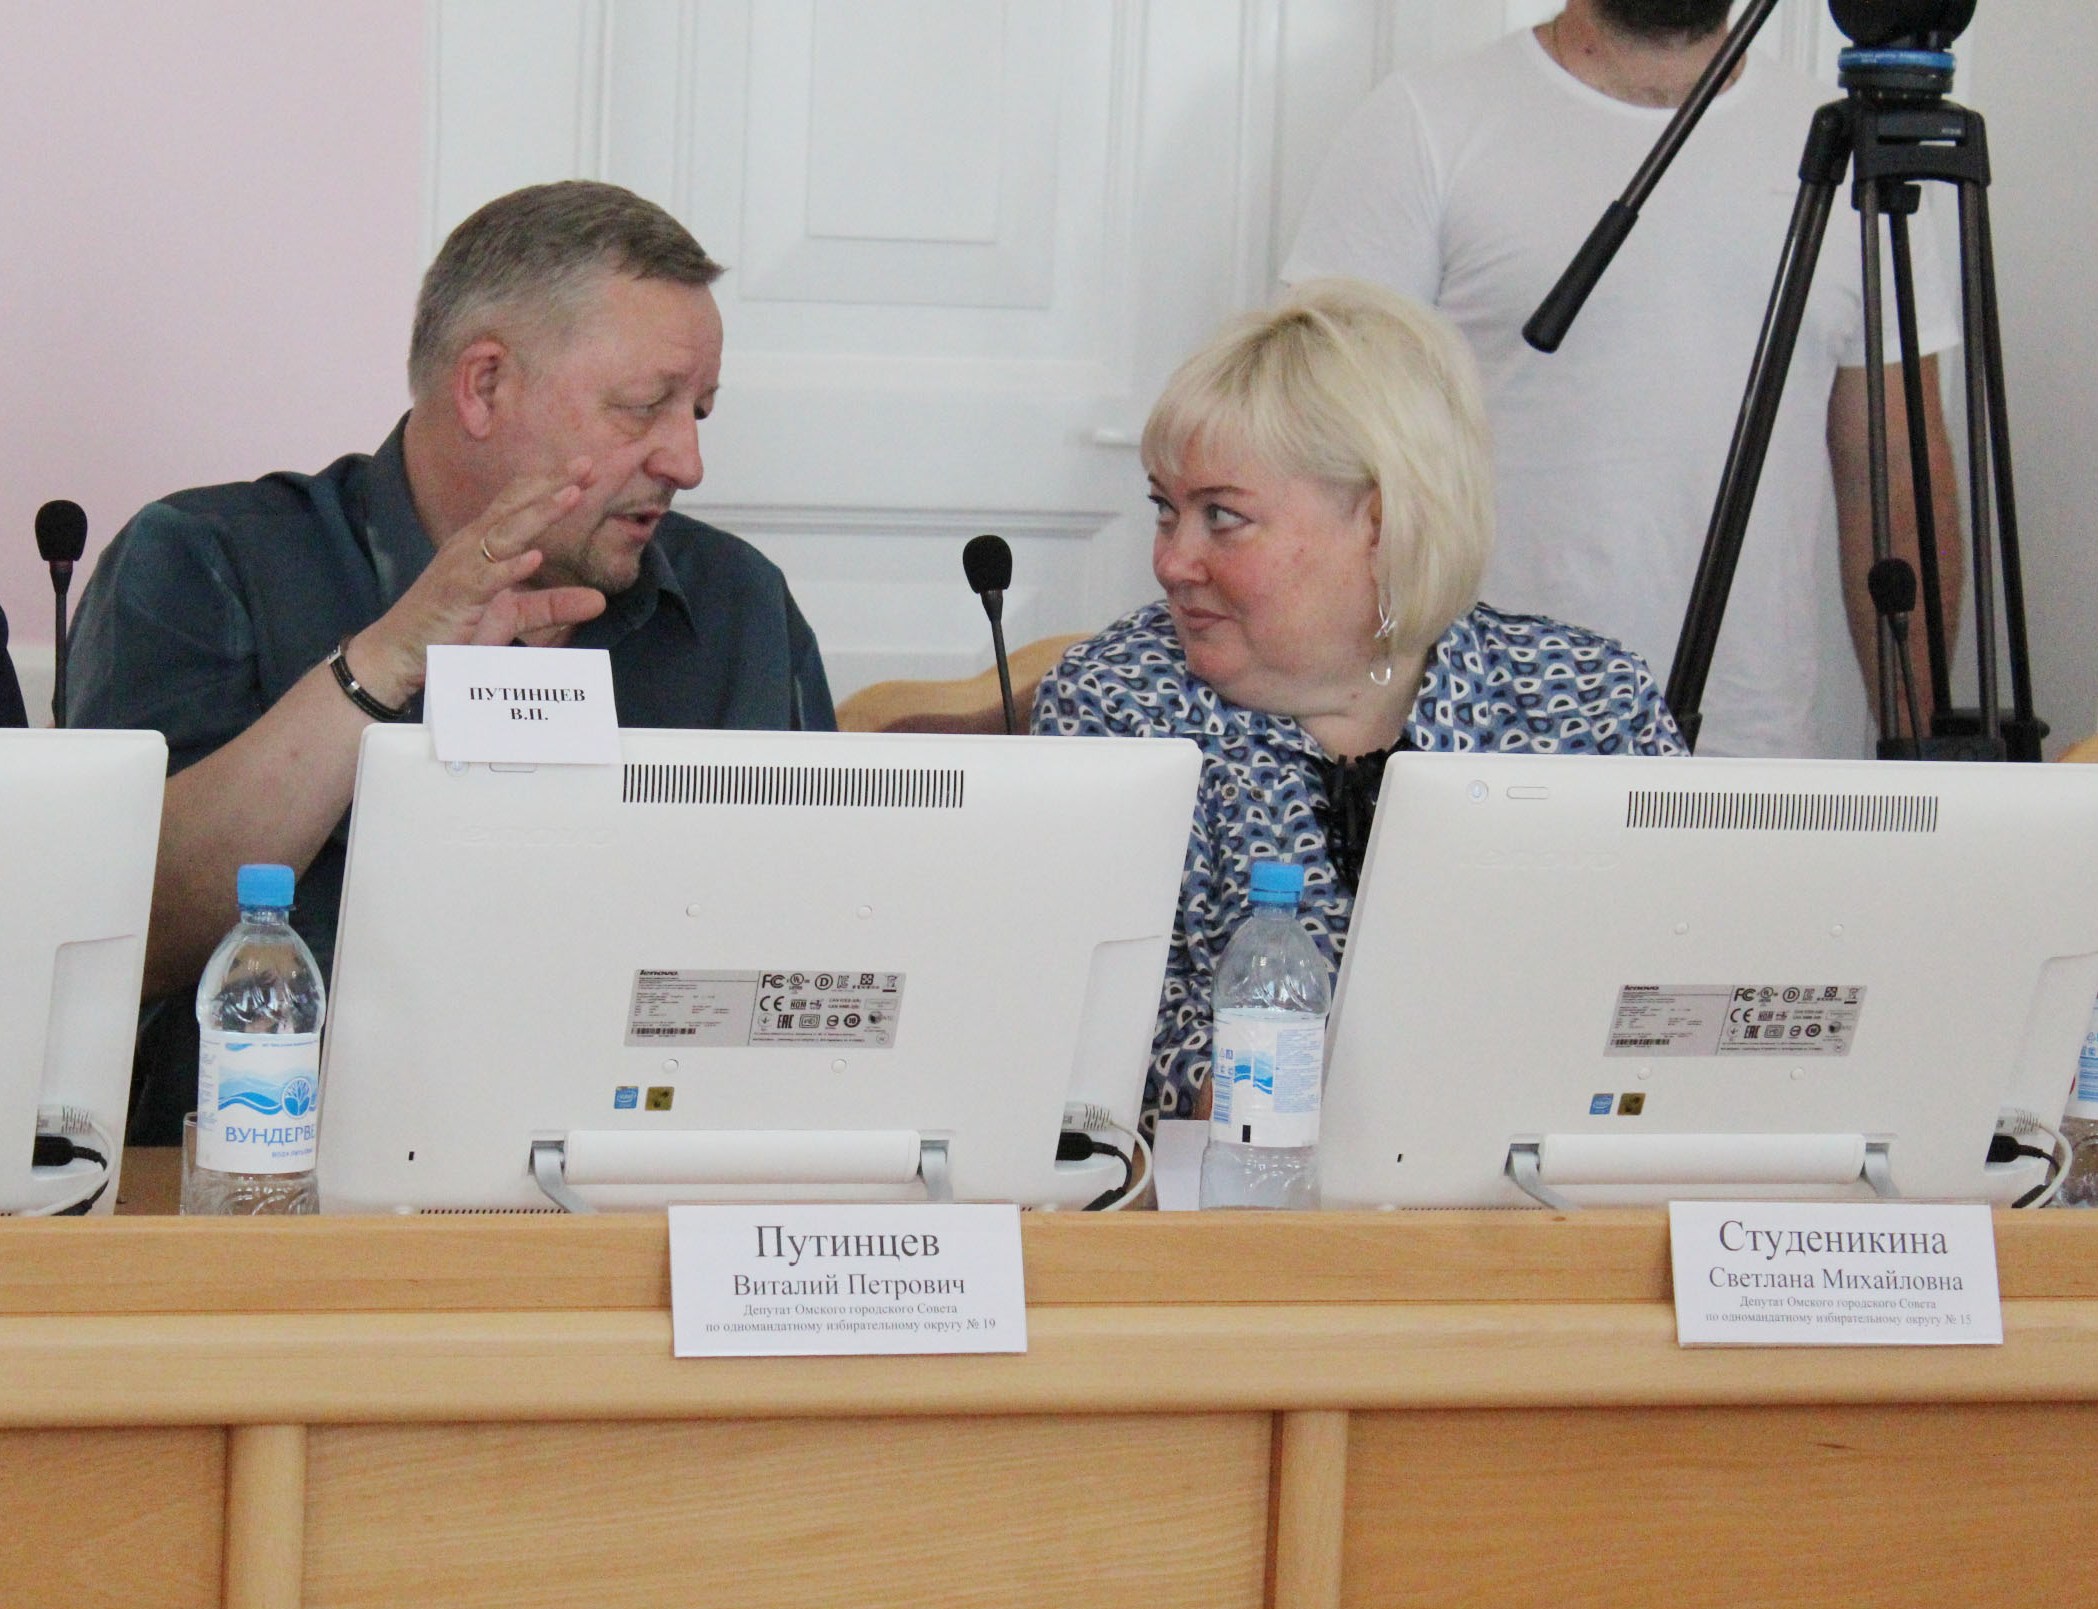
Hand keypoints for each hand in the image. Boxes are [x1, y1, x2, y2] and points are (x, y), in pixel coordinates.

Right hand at [347, 459, 610, 704]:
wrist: (401, 652)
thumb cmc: (453, 628)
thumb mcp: (512, 616)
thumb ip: (553, 605)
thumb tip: (600, 601)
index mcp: (483, 542)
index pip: (520, 503)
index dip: (551, 483)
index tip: (588, 468)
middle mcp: (471, 545)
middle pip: (516, 506)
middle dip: (552, 484)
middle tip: (588, 463)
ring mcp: (462, 567)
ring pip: (506, 533)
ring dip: (540, 513)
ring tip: (572, 495)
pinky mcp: (456, 595)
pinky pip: (486, 578)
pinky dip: (510, 567)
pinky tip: (535, 558)